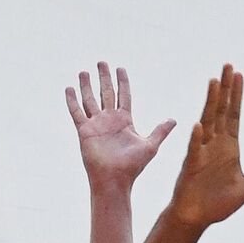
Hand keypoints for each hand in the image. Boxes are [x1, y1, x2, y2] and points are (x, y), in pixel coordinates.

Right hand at [67, 62, 175, 189]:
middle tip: (101, 62)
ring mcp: (96, 125)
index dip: (122, 82)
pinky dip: (72, 101)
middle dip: (104, 77)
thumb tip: (174, 120)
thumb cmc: (133, 166)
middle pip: (106, 93)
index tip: (120, 68)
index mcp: (125, 120)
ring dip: (87, 86)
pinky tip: (69, 89)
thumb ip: (160, 131)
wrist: (115, 180)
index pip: (123, 95)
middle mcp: (109, 120)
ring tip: (83, 72)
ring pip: (90, 100)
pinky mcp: (85, 131)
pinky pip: (77, 113)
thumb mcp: (150, 145)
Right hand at [167, 64, 243, 227]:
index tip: (239, 75)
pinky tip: (199, 125)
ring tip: (214, 82)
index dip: (237, 96)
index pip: (234, 115)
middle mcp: (215, 145)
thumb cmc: (219, 204)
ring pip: (207, 122)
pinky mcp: (191, 166)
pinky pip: (195, 150)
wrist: (196, 218)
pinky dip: (197, 138)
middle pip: (221, 111)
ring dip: (211, 103)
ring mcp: (201, 153)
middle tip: (228, 66)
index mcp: (229, 147)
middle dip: (225, 89)